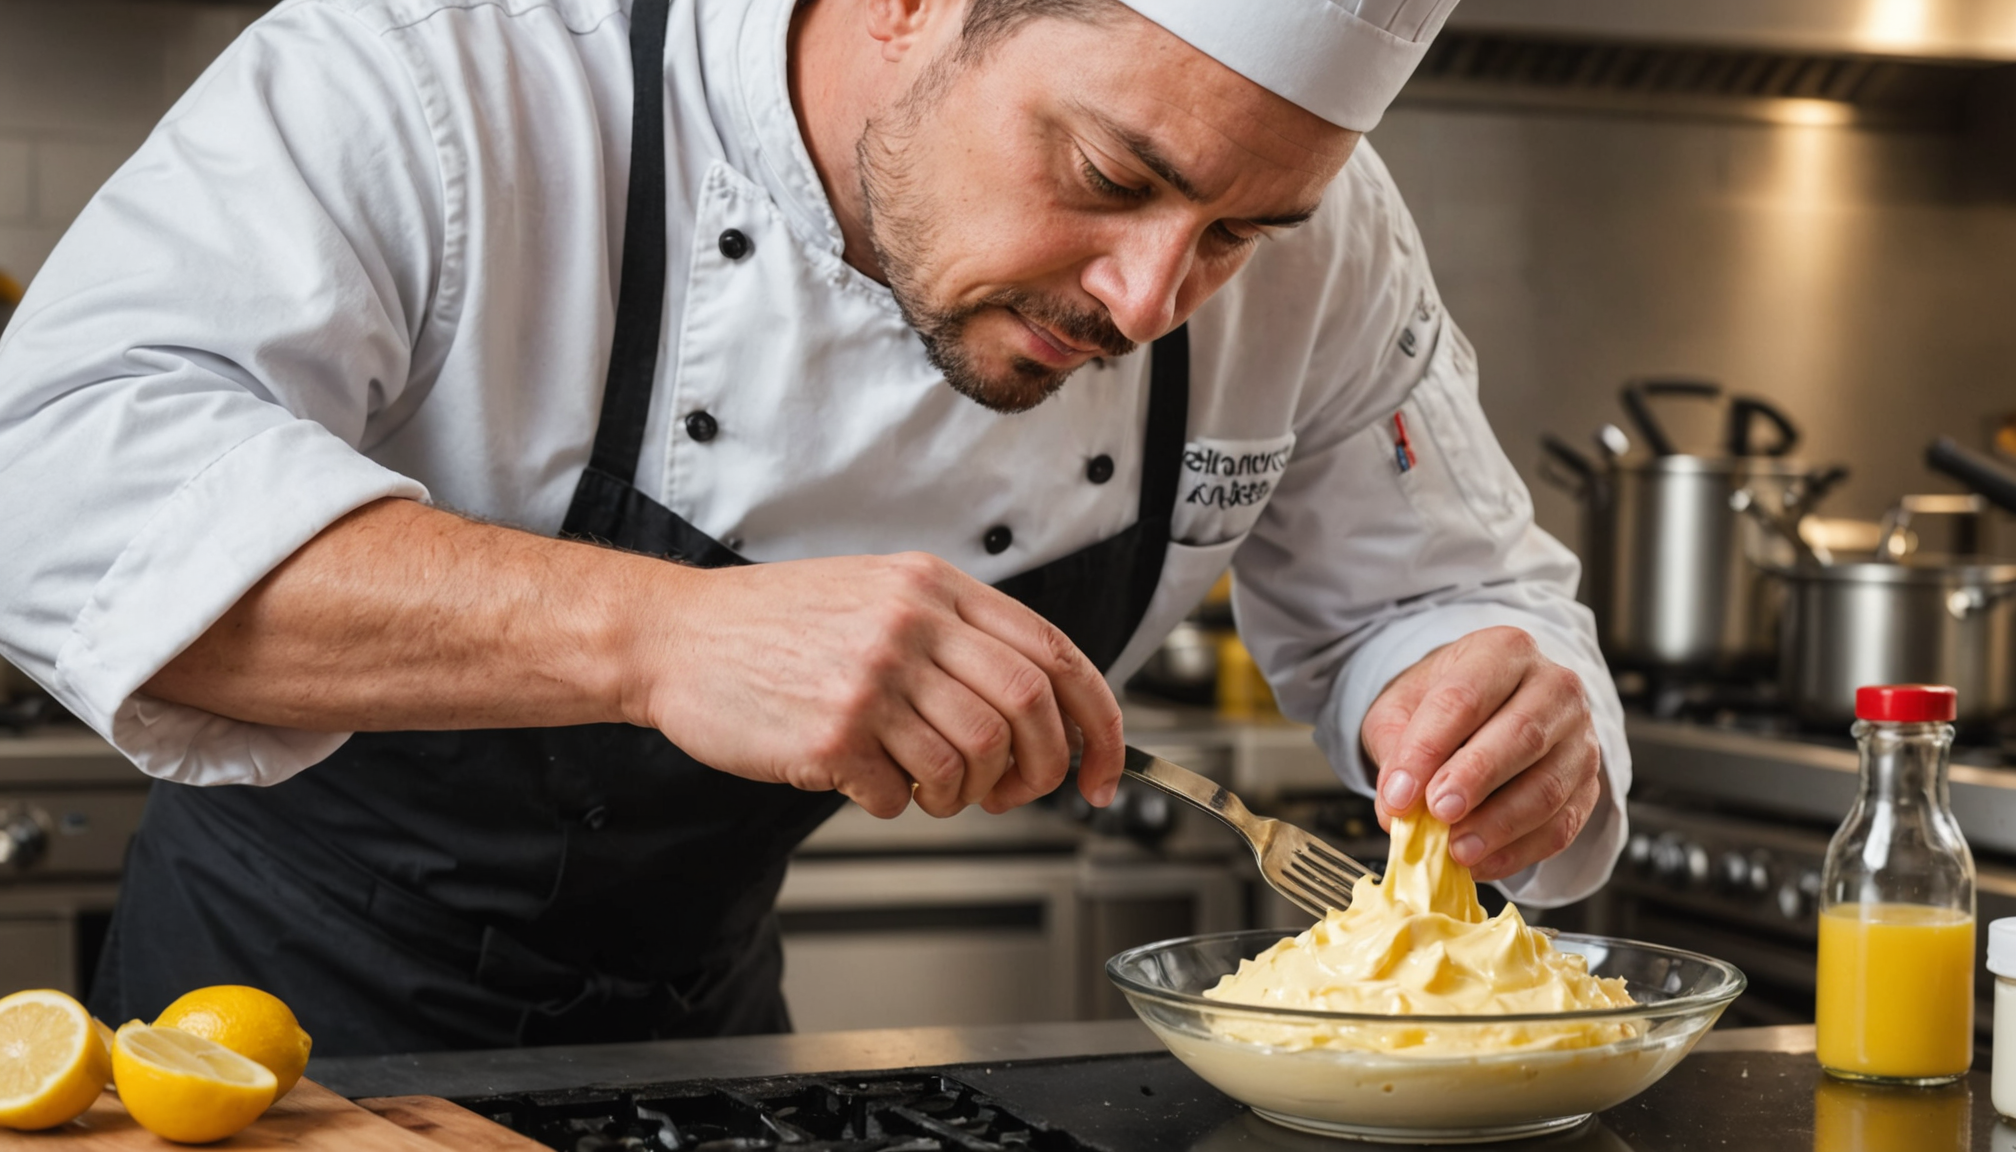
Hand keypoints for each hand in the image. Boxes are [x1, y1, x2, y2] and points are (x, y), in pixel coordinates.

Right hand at [623, 552, 1125, 819]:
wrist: (675, 636)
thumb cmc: (774, 625)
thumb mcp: (877, 593)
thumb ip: (955, 635)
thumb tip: (1039, 709)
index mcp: (933, 587)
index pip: (1054, 654)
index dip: (1100, 722)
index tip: (1106, 770)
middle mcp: (911, 625)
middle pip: (1027, 712)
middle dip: (1040, 770)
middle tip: (1017, 792)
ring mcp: (872, 679)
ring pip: (972, 761)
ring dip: (963, 795)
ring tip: (929, 787)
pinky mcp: (834, 734)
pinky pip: (900, 794)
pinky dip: (895, 804)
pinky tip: (867, 780)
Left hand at [1359, 626, 1601, 880]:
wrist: (1490, 706)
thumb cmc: (1445, 704)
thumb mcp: (1404, 707)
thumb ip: (1395, 748)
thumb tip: (1396, 806)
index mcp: (1503, 652)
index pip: (1464, 698)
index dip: (1428, 749)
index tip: (1398, 794)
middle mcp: (1553, 686)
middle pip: (1520, 735)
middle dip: (1474, 780)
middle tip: (1437, 814)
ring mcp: (1579, 737)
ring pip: (1547, 786)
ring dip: (1498, 825)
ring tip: (1455, 850)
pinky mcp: (1588, 784)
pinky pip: (1562, 824)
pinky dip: (1519, 851)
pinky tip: (1481, 863)